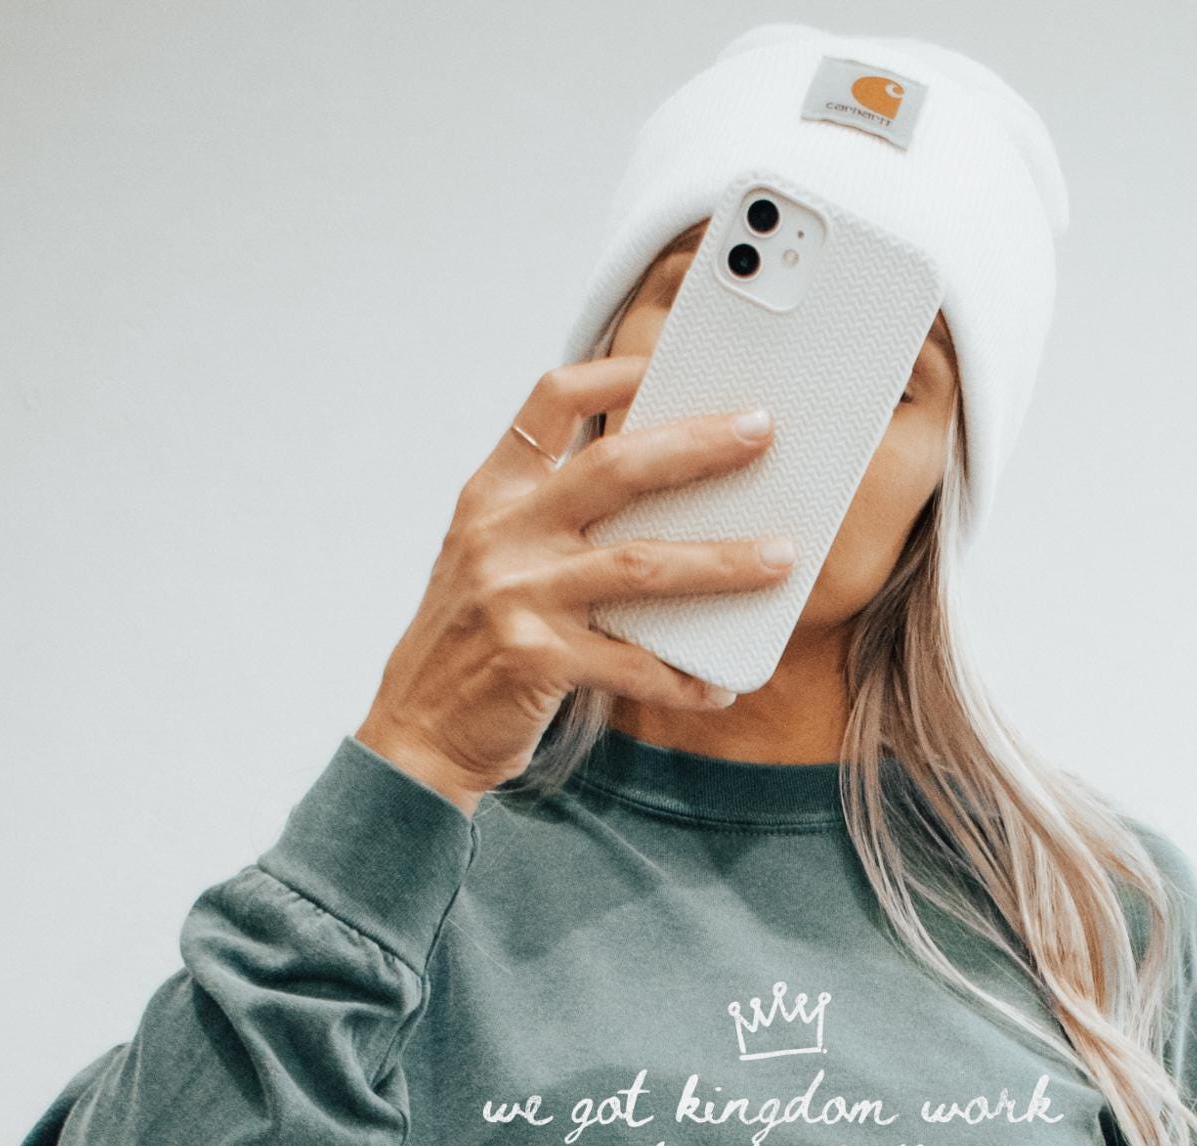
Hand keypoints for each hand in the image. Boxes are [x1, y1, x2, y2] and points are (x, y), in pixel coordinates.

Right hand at [354, 355, 792, 811]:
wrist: (416, 729)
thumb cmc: (470, 643)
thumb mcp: (490, 558)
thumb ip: (550, 517)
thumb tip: (653, 490)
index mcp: (493, 495)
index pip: (552, 402)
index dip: (616, 375)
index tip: (673, 364)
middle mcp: (503, 533)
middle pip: (616, 467)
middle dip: (699, 446)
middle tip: (762, 433)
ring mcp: (518, 595)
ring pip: (641, 564)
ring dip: (720, 562)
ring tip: (780, 559)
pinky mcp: (536, 660)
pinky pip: (632, 664)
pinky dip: (683, 678)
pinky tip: (719, 684)